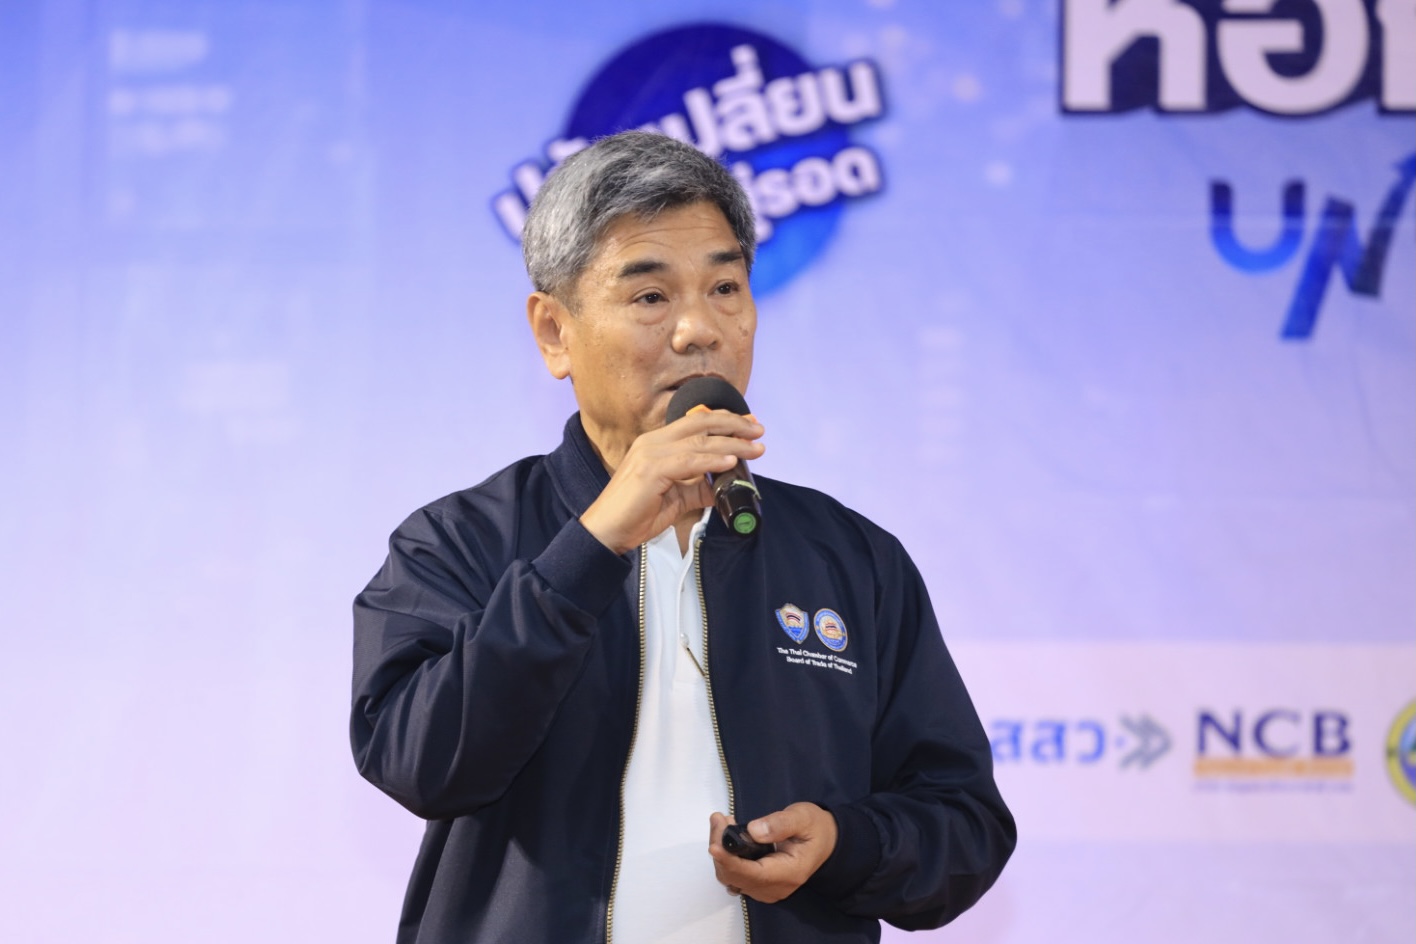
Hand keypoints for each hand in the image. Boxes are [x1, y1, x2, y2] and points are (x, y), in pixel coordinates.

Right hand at [580, 410, 763, 554]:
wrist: (607, 531)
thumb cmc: (636, 514)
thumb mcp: (676, 498)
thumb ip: (698, 488)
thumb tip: (724, 485)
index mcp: (656, 443)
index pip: (695, 422)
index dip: (724, 421)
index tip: (749, 426)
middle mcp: (653, 442)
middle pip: (700, 423)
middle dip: (733, 425)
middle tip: (758, 431)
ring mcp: (650, 454)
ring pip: (699, 442)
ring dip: (731, 445)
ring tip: (754, 449)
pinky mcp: (650, 471)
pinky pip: (689, 462)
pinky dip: (712, 461)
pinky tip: (730, 463)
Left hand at [708, 803, 837, 903]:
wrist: (825, 842)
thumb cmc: (815, 828)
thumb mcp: (803, 818)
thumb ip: (780, 824)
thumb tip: (753, 830)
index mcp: (789, 873)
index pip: (753, 873)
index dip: (730, 862)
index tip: (714, 846)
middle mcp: (775, 887)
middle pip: (736, 876)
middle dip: (721, 849)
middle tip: (719, 819)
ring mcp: (766, 889)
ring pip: (731, 877)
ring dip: (720, 852)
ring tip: (722, 823)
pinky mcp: (759, 885)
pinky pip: (734, 876)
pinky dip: (725, 858)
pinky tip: (727, 837)